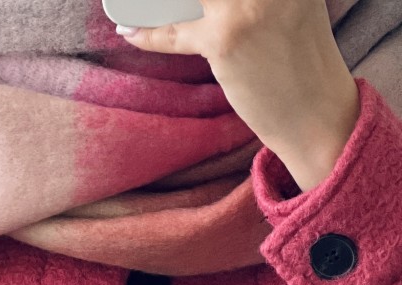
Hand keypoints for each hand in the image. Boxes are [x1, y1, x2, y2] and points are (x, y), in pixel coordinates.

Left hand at [116, 0, 359, 191]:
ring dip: (153, 2)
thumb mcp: (283, 3)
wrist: (315, 112)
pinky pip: (173, 30)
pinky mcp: (226, 37)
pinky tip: (130, 30)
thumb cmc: (296, 60)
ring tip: (129, 4)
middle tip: (148, 2)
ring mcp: (247, 1)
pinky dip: (148, 32)